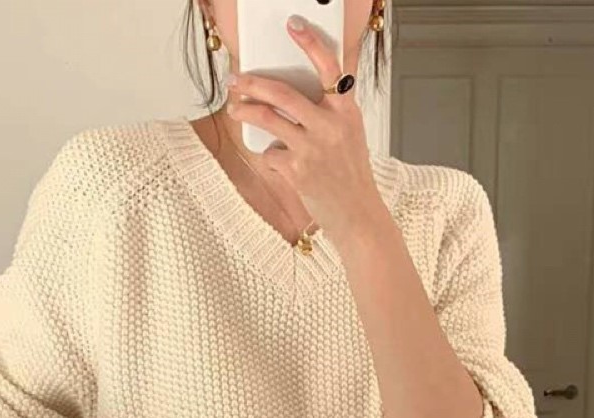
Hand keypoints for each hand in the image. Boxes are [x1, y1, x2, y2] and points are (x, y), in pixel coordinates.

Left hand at [225, 17, 385, 244]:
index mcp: (346, 111)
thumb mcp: (350, 133)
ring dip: (245, 111)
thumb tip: (302, 90)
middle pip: (283, 93)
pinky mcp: (298, 172)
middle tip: (236, 79)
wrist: (358, 215)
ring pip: (268, 119)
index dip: (311, 43)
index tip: (293, 26)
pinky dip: (268, 153)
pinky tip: (275, 157)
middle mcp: (330, 126)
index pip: (330, 67)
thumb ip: (331, 110)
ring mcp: (313, 149)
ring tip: (235, 108)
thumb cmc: (351, 175)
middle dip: (253, 83)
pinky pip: (271, 153)